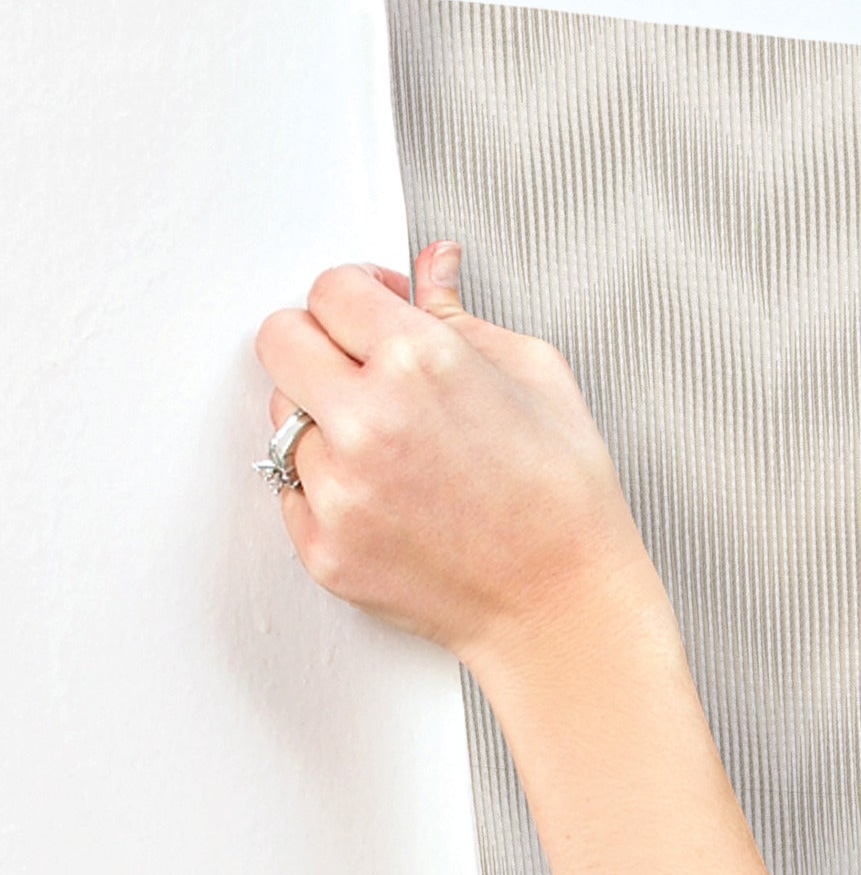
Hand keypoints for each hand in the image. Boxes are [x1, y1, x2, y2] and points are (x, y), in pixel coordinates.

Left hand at [252, 241, 663, 672]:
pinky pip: (293, 491)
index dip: (357, 295)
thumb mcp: (538, 378)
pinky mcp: (324, 548)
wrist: (565, 607)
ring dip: (324, 422)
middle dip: (319, 343)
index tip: (374, 312)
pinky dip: (329, 488)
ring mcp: (338, 490)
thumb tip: (433, 267)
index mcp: (421, 362)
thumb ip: (464, 315)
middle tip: (362, 368)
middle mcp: (367, 421)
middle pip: (280, 340)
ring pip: (283, 419)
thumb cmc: (566, 502)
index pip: (330, 289)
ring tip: (392, 450)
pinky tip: (390, 499)